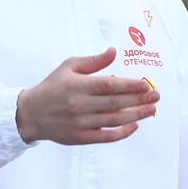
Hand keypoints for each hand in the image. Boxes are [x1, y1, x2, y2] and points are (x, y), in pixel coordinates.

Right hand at [15, 47, 158, 144]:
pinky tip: (135, 125)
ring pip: (114, 120)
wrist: (31, 113)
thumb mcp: (69, 67)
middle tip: (156, 96)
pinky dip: (122, 132)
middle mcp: (80, 105)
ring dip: (136, 115)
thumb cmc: (53, 87)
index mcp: (78, 86)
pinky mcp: (81, 137)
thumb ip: (93, 61)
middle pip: (116, 103)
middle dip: (139, 100)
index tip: (145, 84)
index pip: (109, 85)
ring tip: (152, 110)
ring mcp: (81, 123)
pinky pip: (106, 137)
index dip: (129, 85)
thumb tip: (114, 51)